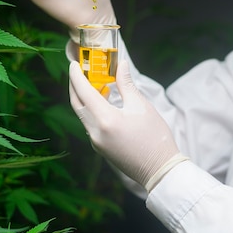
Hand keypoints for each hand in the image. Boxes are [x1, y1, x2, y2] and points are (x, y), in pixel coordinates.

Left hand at [69, 60, 184, 190]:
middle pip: (77, 104)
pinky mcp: (100, 148)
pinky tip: (102, 103)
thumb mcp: (141, 106)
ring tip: (92, 84)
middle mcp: (95, 132)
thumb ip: (126, 84)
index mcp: (105, 119)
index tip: (73, 63)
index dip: (76, 76)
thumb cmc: (154, 137)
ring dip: (83, 98)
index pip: (83, 92)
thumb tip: (121, 65)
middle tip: (78, 71)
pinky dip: (91, 110)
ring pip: (82, 115)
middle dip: (74, 86)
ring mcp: (96, 142)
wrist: (159, 169)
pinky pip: (89, 125)